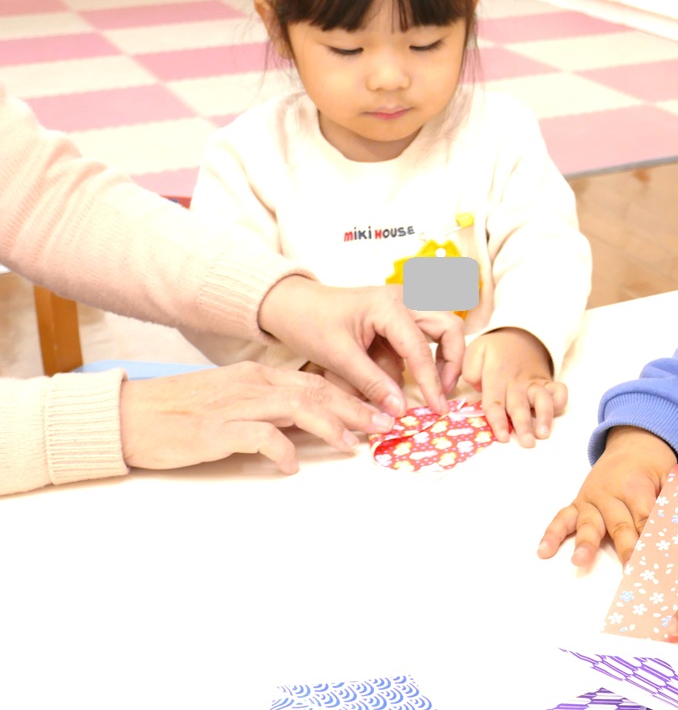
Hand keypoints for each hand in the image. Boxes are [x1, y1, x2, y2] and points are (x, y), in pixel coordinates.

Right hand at [118, 361, 396, 473]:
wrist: (130, 416)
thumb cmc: (181, 413)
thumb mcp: (233, 401)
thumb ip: (271, 409)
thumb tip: (312, 425)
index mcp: (257, 375)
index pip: (316, 380)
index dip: (352, 395)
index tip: (379, 409)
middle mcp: (252, 384)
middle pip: (316, 391)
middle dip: (355, 408)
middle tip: (384, 424)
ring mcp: (235, 405)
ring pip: (296, 407)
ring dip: (330, 426)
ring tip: (353, 444)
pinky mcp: (217, 430)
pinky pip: (260, 436)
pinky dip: (282, 450)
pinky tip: (292, 467)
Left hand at [257, 277, 463, 415]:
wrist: (291, 305)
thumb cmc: (310, 322)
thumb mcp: (338, 356)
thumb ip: (372, 383)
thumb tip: (400, 410)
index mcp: (390, 305)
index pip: (420, 349)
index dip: (431, 382)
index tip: (437, 408)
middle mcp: (405, 300)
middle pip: (449, 327)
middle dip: (451, 361)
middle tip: (444, 391)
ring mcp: (404, 307)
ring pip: (440, 331)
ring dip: (436, 360)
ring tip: (423, 388)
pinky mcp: (398, 319)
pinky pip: (418, 341)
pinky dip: (412, 361)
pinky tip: (391, 378)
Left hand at [462, 327, 564, 446]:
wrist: (521, 336)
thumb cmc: (495, 350)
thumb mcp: (475, 350)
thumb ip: (470, 368)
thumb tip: (475, 385)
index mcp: (497, 374)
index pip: (495, 401)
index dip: (498, 421)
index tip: (502, 437)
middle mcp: (517, 381)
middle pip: (519, 406)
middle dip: (523, 425)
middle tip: (527, 443)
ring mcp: (534, 382)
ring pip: (542, 399)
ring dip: (544, 416)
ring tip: (544, 433)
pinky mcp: (547, 382)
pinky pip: (558, 390)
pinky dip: (560, 399)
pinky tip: (557, 413)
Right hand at [537, 426, 677, 566]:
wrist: (634, 443)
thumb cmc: (655, 468)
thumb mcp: (670, 479)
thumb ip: (673, 505)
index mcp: (637, 486)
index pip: (646, 518)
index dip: (652, 540)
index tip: (658, 561)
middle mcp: (612, 492)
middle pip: (620, 525)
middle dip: (626, 548)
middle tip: (630, 570)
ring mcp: (592, 498)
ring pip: (589, 523)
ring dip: (585, 543)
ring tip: (579, 561)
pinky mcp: (579, 502)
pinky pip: (563, 518)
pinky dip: (552, 534)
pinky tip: (543, 551)